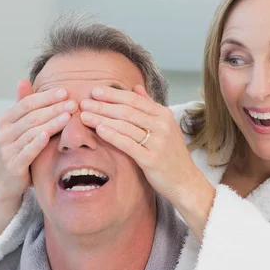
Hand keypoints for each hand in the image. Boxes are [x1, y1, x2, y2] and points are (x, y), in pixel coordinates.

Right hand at [0, 79, 77, 203]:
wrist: (7, 182)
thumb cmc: (18, 150)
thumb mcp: (20, 127)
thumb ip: (23, 106)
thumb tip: (22, 80)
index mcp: (6, 119)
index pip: (27, 103)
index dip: (46, 97)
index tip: (65, 92)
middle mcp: (4, 132)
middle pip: (32, 116)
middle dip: (54, 108)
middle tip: (73, 103)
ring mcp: (7, 149)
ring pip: (32, 132)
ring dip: (51, 123)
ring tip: (68, 116)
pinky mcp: (13, 165)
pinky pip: (27, 151)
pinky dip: (36, 142)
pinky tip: (47, 135)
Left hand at [79, 85, 215, 237]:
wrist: (185, 182)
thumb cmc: (171, 154)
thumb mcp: (165, 126)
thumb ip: (149, 106)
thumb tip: (136, 87)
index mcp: (164, 115)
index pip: (135, 100)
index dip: (113, 94)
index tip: (95, 91)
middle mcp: (162, 126)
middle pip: (127, 111)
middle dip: (103, 106)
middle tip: (84, 102)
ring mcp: (158, 143)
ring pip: (125, 126)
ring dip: (102, 119)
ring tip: (85, 116)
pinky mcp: (151, 160)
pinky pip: (128, 144)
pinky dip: (112, 135)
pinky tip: (99, 130)